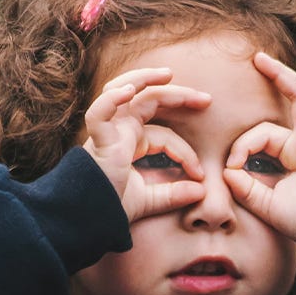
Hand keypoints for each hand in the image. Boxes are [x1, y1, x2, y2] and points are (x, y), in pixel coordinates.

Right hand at [83, 68, 209, 221]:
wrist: (89, 219)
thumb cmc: (112, 207)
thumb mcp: (149, 201)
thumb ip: (173, 195)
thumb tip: (201, 191)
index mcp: (132, 141)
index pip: (166, 136)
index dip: (186, 153)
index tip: (201, 175)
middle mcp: (120, 130)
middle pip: (150, 100)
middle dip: (178, 95)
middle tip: (206, 100)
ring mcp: (107, 131)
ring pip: (123, 91)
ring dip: (145, 78)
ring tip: (168, 74)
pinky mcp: (97, 139)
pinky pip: (99, 112)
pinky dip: (111, 99)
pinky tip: (129, 91)